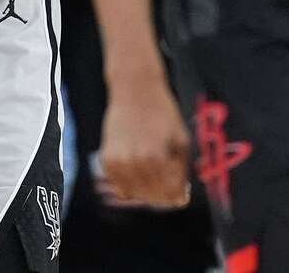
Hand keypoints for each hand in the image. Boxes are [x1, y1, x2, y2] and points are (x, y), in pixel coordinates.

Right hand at [95, 79, 189, 208]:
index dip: (178, 196)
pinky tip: (139, 173)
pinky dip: (129, 185)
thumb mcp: (181, 140)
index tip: (180, 193)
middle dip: (163, 196)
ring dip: (146, 192)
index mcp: (156, 158)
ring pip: (135, 194)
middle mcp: (135, 162)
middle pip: (152, 197)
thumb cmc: (161, 112)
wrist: (134, 90)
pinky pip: (119, 185)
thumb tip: (180, 199)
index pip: (170, 195)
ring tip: (154, 179)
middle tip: (168, 187)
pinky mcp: (107, 158)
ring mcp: (118, 161)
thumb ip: (181, 172)